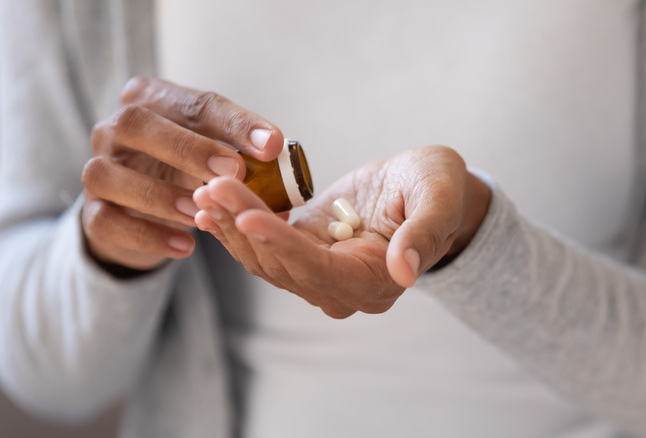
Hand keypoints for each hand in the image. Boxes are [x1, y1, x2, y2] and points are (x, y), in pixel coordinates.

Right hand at [81, 77, 283, 271]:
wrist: (142, 211)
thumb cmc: (186, 170)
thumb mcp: (215, 156)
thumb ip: (245, 159)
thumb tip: (284, 179)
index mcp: (152, 100)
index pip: (194, 103)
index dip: (235, 123)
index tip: (271, 145)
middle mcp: (114, 128)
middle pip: (136, 124)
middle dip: (188, 148)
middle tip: (233, 172)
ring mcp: (97, 169)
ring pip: (109, 174)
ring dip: (160, 195)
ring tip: (201, 214)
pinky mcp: (92, 212)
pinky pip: (107, 221)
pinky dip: (147, 235)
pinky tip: (185, 247)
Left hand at [193, 145, 491, 317]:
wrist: (425, 188)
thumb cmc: (438, 188)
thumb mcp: (439, 198)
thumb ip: (424, 235)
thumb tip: (405, 272)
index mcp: (375, 282)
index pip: (318, 269)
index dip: (282, 245)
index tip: (247, 215)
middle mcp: (342, 289)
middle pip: (281, 265)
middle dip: (245, 226)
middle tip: (213, 186)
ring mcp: (319, 273)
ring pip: (264, 259)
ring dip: (232, 226)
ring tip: (206, 190)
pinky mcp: (303, 251)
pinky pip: (263, 246)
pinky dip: (237, 225)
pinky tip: (212, 203)